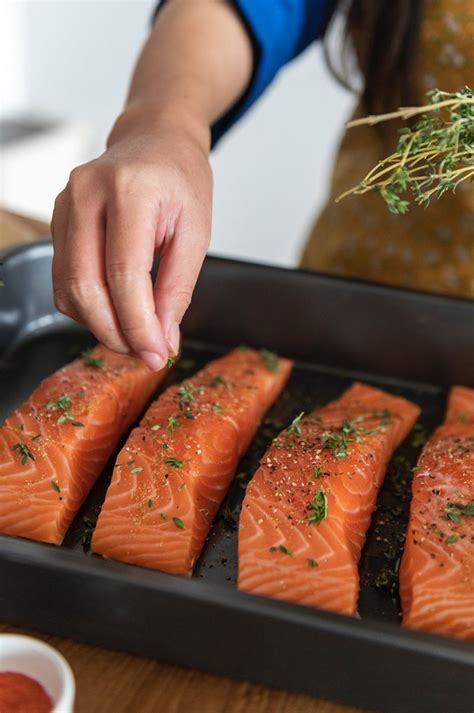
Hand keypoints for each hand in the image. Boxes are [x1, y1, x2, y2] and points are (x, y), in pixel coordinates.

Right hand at [51, 111, 211, 370]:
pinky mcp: (57, 220)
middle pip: (85, 285)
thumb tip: (162, 339)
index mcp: (129, 189)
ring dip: (99, 324)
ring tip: (134, 335)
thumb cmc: (180, 180)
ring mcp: (64, 205)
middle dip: (115, 332)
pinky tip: (115, 312)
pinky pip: (62, 279)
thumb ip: (177, 288)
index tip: (157, 354)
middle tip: (144, 353)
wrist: (154, 140)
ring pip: (67, 288)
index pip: (124, 273)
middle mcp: (86, 194)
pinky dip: (87, 307)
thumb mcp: (196, 232)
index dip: (139, 324)